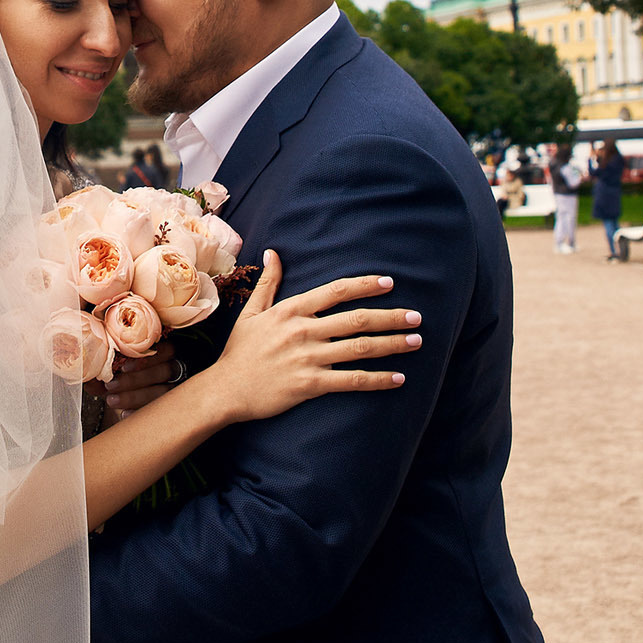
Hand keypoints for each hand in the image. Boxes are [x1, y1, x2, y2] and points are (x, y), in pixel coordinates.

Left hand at [86, 341, 183, 423]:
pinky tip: (124, 414)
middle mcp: (176, 368)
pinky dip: (141, 413)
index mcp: (165, 351)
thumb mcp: (112, 372)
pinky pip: (162, 412)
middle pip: (165, 371)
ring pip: (164, 392)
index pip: (165, 350)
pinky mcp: (174, 408)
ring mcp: (178, 389)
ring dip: (136, 396)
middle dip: (136, 379)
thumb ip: (102, 370)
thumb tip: (87, 371)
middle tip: (111, 386)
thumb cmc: (122, 378)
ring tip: (112, 401)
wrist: (127, 400)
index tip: (123, 368)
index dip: (146, 359)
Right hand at [204, 250, 419, 424]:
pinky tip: (398, 378)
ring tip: (416, 342)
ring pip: (359, 348)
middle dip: (391, 317)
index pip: (335, 292)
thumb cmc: (240, 351)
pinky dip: (378, 379)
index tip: (389, 283)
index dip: (364, 286)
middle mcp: (302, 331)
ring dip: (392, 344)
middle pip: (356, 320)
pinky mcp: (310, 385)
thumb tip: (274, 252)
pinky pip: (352, 380)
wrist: (226, 390)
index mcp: (290, 311)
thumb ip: (268, 282)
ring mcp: (307, 358)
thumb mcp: (252, 312)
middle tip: (417, 317)